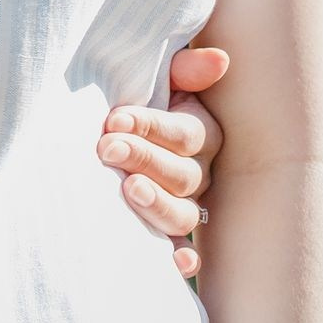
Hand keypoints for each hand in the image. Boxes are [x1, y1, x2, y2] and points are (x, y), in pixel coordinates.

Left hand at [98, 46, 227, 277]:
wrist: (104, 127)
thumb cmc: (130, 95)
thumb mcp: (154, 77)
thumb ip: (182, 70)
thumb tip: (219, 59)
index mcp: (198, 133)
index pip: (185, 134)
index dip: (152, 127)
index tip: (115, 120)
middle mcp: (197, 173)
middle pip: (184, 175)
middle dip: (144, 159)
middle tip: (106, 148)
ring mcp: (183, 205)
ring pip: (183, 214)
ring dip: (158, 205)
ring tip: (128, 189)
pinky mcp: (163, 232)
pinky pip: (181, 250)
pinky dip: (183, 259)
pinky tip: (179, 263)